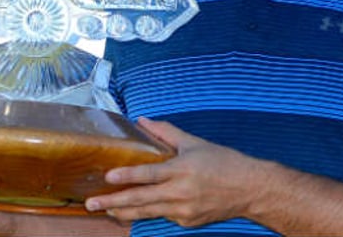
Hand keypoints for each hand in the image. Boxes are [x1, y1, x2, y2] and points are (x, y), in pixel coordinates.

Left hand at [83, 118, 268, 227]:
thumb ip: (166, 133)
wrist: (250, 189)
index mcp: (182, 170)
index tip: (107, 178)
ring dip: (124, 211)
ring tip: (105, 210)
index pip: (149, 174)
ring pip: (147, 213)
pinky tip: (132, 211)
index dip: (127, 176)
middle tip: (92, 203)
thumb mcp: (195, 143)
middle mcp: (181, 193)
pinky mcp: (187, 221)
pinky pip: (163, 217)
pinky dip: (147, 214)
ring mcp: (183, 211)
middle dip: (113, 202)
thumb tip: (142, 120)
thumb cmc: (225, 162)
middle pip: (141, 199)